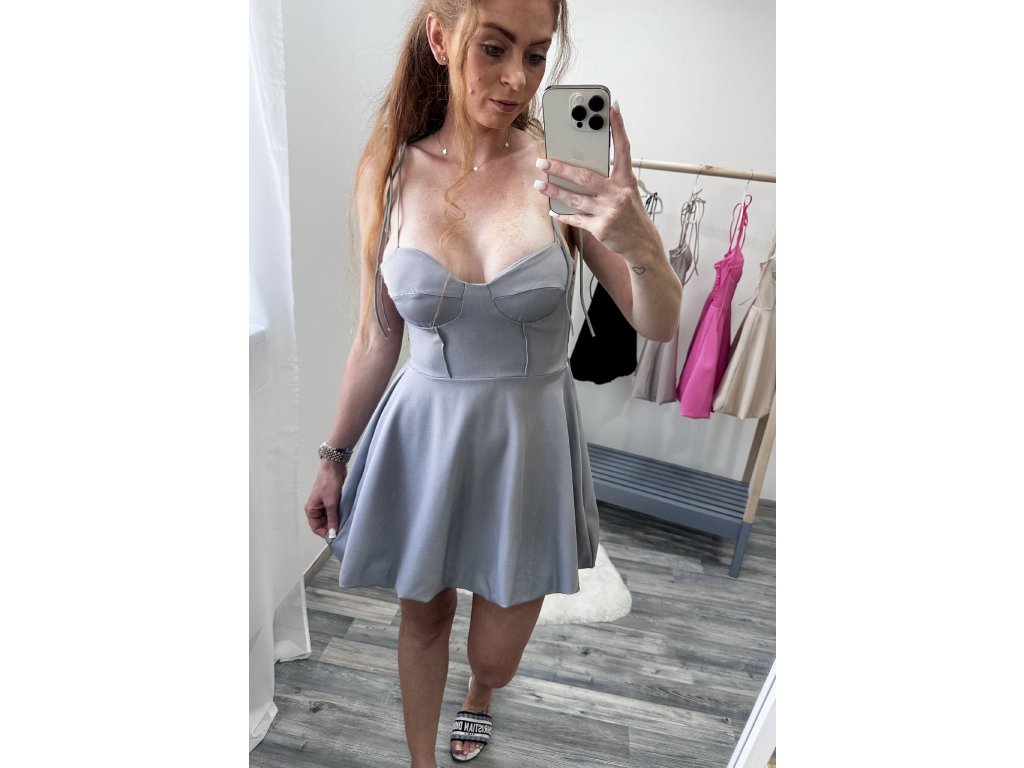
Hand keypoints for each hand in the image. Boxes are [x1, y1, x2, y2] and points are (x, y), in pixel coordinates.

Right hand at [303, 461, 345, 538]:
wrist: (334, 467)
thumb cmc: (328, 481)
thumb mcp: (331, 503)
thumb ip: (332, 519)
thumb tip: (332, 533)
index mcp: (311, 509)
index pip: (316, 528)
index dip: (325, 533)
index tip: (335, 536)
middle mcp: (315, 508)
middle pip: (323, 524)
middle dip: (331, 527)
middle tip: (342, 529)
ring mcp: (323, 504)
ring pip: (329, 518)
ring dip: (335, 520)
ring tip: (343, 520)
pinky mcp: (330, 500)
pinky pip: (333, 511)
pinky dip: (338, 514)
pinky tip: (344, 514)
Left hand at [533, 104, 657, 260]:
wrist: (641, 244)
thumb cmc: (631, 215)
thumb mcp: (627, 193)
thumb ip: (609, 179)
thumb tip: (582, 167)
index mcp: (626, 181)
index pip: (623, 149)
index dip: (619, 127)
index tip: (612, 108)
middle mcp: (618, 194)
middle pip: (585, 177)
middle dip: (560, 169)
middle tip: (543, 162)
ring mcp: (609, 212)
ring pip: (575, 198)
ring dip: (554, 191)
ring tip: (539, 184)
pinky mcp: (600, 228)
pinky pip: (576, 218)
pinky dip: (563, 214)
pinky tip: (553, 210)